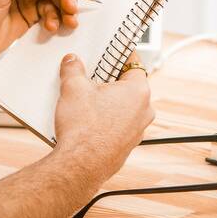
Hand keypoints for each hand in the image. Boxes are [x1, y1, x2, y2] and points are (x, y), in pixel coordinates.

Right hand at [52, 54, 153, 182]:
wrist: (80, 166)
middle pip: (127, 86)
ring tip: (83, 99)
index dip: (119, 55)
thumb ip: (73, 69)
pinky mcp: (126, 146)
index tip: (110, 51)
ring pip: (123, 107)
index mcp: (138, 91)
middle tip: (90, 74)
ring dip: (106, 101)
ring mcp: (137, 131)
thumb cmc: (84, 129)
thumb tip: (72, 61)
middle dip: (108, 79)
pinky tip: (85, 120)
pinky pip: (117, 125)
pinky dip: (105, 120)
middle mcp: (144, 111)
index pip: (133, 63)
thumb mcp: (73, 88)